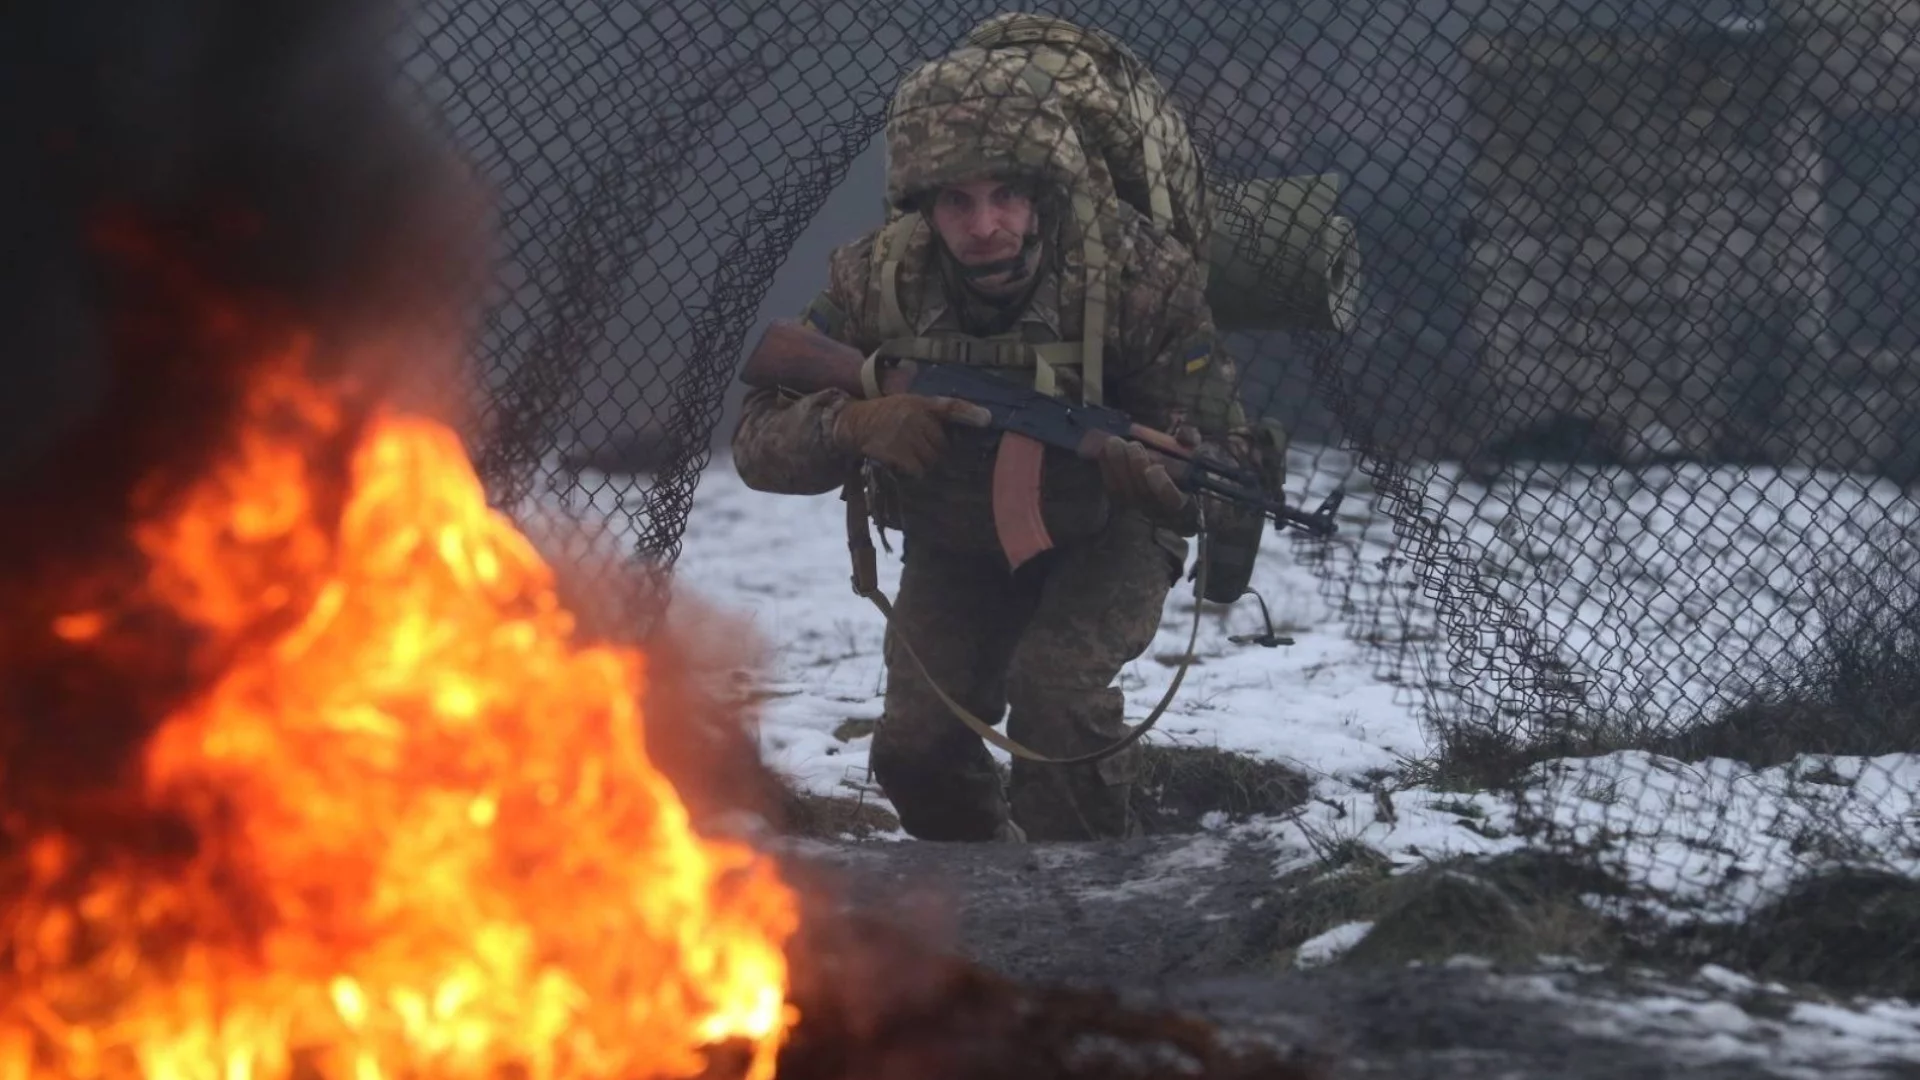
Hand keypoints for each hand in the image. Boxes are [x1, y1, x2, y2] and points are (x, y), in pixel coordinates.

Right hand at [832, 394, 991, 476]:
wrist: (855, 423)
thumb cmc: (888, 414)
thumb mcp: (909, 404)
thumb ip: (933, 413)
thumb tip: (970, 423)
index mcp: (922, 403)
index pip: (951, 406)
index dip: (970, 413)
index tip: (987, 419)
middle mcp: (916, 417)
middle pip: (942, 444)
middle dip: (935, 450)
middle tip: (920, 447)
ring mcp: (906, 435)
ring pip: (932, 459)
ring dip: (925, 462)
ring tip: (909, 454)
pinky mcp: (897, 452)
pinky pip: (918, 469)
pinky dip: (914, 470)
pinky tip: (902, 462)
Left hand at [1098, 438, 1188, 521]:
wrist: (1160, 465)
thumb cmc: (1180, 458)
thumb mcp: (1191, 446)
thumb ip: (1190, 439)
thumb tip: (1183, 434)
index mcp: (1181, 496)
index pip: (1172, 500)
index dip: (1162, 486)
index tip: (1155, 468)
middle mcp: (1157, 507)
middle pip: (1143, 493)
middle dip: (1136, 466)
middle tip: (1133, 445)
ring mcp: (1137, 505)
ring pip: (1123, 490)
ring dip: (1117, 464)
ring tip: (1115, 442)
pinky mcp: (1120, 499)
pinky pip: (1110, 486)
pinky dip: (1105, 467)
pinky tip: (1103, 450)